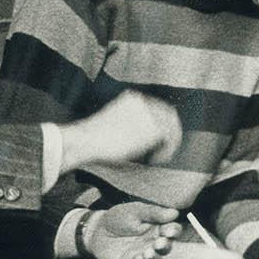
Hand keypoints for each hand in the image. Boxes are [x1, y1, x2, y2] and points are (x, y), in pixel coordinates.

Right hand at [59, 89, 181, 170]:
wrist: (85, 141)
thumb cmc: (92, 139)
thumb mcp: (114, 123)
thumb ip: (130, 124)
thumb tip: (143, 140)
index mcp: (132, 98)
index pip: (158, 108)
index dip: (160, 124)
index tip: (155, 141)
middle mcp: (143, 101)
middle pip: (169, 114)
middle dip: (169, 132)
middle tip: (163, 150)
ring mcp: (150, 114)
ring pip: (172, 127)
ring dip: (168, 143)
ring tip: (156, 158)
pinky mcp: (155, 128)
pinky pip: (170, 140)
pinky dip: (166, 151)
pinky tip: (153, 160)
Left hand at [81, 201, 181, 258]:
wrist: (98, 230)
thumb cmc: (119, 218)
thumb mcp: (136, 210)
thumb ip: (154, 213)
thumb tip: (175, 212)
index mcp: (158, 227)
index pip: (172, 230)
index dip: (173, 231)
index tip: (169, 231)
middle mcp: (154, 241)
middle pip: (166, 246)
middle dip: (165, 246)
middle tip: (159, 243)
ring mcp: (144, 253)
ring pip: (155, 258)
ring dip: (154, 256)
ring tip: (149, 252)